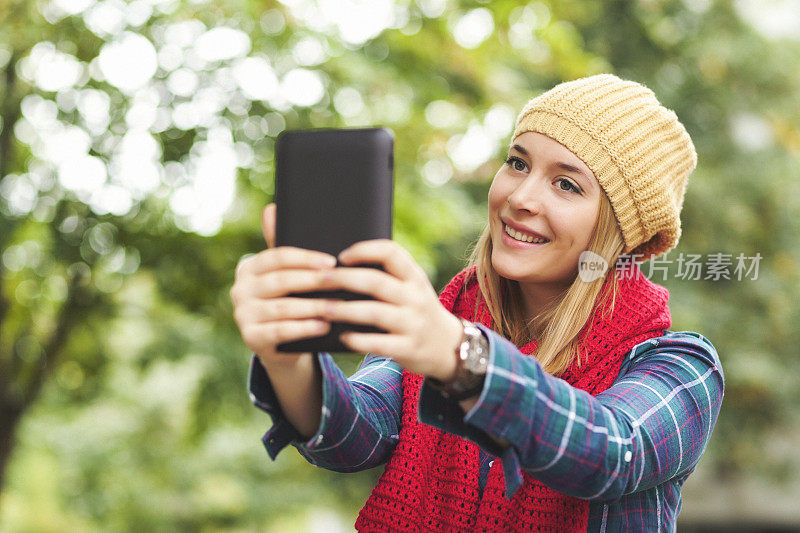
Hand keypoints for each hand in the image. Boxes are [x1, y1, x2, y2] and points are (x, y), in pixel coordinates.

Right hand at [230, 203, 336, 366]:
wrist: (283, 345)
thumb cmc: (290, 300)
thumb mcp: (289, 275)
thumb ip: (284, 246)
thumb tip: (272, 208)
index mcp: (248, 267)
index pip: (277, 257)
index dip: (306, 258)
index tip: (333, 262)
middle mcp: (239, 289)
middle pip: (281, 281)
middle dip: (314, 281)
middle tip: (341, 281)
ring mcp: (242, 315)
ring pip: (283, 307)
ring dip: (314, 306)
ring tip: (339, 306)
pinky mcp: (251, 338)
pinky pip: (281, 331)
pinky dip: (305, 328)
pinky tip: (324, 325)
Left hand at [319, 239, 463, 379]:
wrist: (449, 347)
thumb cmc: (417, 312)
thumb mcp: (413, 289)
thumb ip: (388, 278)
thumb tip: (339, 270)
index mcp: (415, 277)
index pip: (391, 253)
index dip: (365, 250)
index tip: (342, 256)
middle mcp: (416, 298)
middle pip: (376, 282)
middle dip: (344, 279)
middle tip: (319, 279)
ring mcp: (413, 324)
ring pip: (374, 312)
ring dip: (344, 310)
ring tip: (322, 309)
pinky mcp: (408, 348)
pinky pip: (378, 343)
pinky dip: (357, 340)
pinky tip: (342, 336)